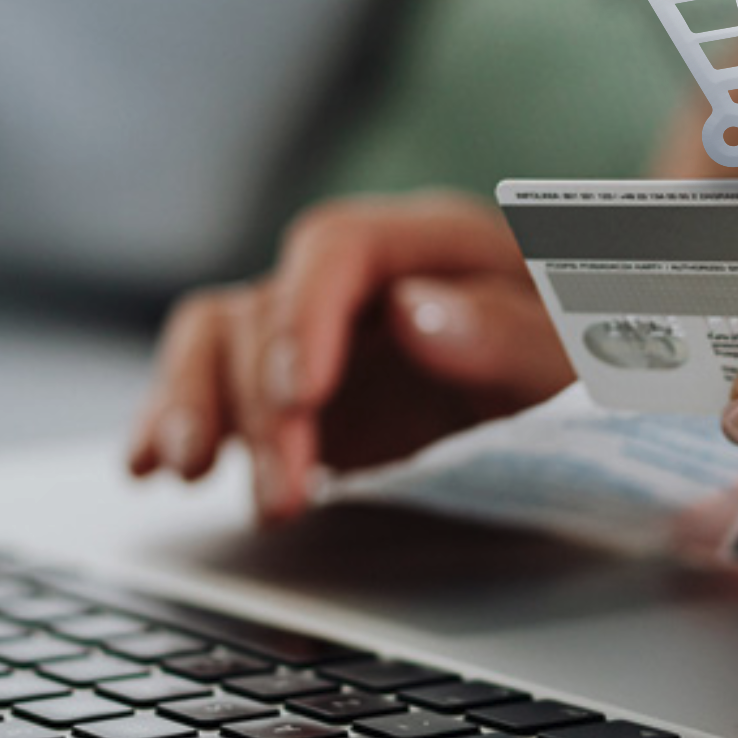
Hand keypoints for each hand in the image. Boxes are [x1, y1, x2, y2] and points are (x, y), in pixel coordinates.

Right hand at [129, 190, 574, 519]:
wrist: (585, 386)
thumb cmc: (588, 357)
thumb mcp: (576, 353)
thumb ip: (508, 333)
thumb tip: (418, 315)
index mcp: (430, 242)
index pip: (337, 247)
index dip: (305, 314)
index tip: (300, 394)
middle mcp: (356, 277)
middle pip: (267, 308)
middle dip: (261, 406)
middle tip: (285, 495)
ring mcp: (313, 330)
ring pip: (217, 340)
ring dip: (194, 407)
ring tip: (187, 474)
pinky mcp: (288, 388)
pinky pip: (209, 385)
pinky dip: (172, 421)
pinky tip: (148, 467)